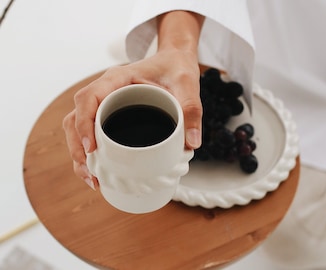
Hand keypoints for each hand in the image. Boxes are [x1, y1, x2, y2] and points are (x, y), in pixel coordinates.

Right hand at [63, 49, 201, 188]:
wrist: (174, 60)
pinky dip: (89, 149)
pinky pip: (91, 129)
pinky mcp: (110, 111)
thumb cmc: (176, 68)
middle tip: (92, 174)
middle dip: (78, 147)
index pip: (88, 98)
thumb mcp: (186, 84)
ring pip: (78, 125)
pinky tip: (99, 168)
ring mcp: (106, 101)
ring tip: (93, 177)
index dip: (84, 123)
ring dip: (79, 152)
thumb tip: (191, 144)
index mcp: (117, 78)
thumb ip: (191, 109)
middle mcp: (106, 89)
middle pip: (76, 116)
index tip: (92, 148)